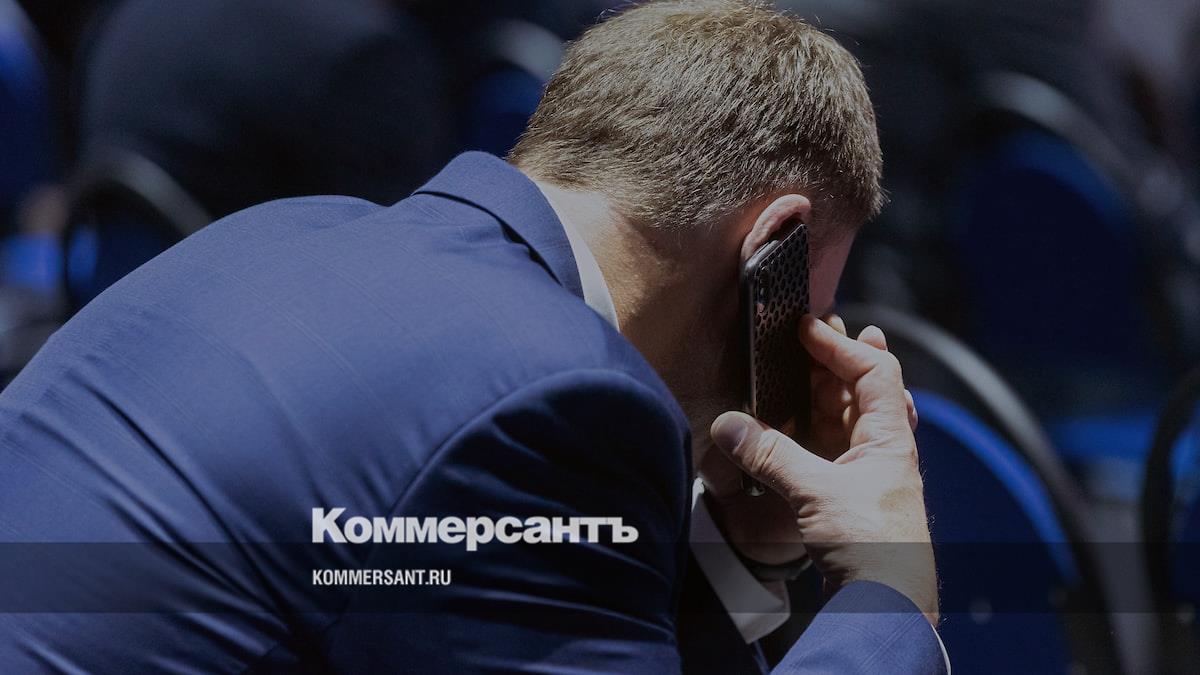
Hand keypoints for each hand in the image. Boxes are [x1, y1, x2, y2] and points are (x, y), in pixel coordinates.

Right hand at [697, 315, 916, 564]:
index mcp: (889, 439)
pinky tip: (790, 431)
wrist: (887, 607)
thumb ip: (770, 455)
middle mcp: (882, 452)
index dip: (842, 345)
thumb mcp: (816, 492)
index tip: (807, 328)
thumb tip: (727, 424)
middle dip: (833, 361)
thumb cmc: (874, 547)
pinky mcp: (847, 501)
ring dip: (820, 396)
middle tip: (806, 336)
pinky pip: (828, 453)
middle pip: (860, 392)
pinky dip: (809, 435)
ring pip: (843, 422)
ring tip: (799, 370)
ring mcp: (866, 477)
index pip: (875, 372)